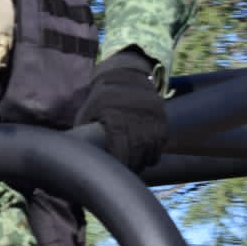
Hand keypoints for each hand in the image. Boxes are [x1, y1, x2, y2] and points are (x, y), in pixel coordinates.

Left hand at [74, 50, 167, 172]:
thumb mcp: (89, 111)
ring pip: (151, 154)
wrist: (128, 75)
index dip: (118, 163)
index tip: (115, 168)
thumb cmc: (103, 97)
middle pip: (137, 156)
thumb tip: (83, 152)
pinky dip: (152, 152)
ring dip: (143, 161)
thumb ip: (87, 131)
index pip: (120, 152)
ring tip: (133, 162)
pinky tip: (143, 152)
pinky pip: (160, 146)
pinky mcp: (163, 123)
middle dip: (131, 166)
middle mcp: (138, 123)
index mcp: (117, 120)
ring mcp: (153, 123)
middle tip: (124, 169)